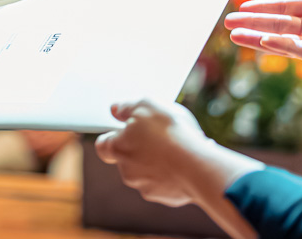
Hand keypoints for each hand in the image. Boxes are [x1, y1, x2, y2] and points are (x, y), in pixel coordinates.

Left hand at [97, 100, 261, 238]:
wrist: (198, 167)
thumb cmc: (170, 133)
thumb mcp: (146, 105)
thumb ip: (126, 107)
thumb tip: (115, 110)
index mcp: (118, 149)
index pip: (103, 145)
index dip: (112, 136)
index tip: (125, 129)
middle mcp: (127, 172)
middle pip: (128, 158)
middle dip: (141, 148)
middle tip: (160, 135)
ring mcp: (146, 187)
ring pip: (148, 172)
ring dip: (158, 161)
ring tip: (178, 148)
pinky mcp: (166, 197)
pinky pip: (166, 183)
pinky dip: (173, 175)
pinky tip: (187, 163)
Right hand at [224, 0, 301, 71]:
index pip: (283, 7)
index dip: (262, 8)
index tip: (241, 9)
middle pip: (277, 24)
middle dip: (253, 24)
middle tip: (228, 24)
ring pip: (282, 40)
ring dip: (258, 38)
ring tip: (235, 36)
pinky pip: (298, 52)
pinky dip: (281, 46)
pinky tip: (264, 40)